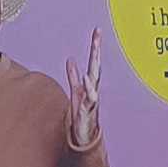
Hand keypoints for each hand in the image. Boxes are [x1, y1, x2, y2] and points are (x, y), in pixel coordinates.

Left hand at [67, 33, 104, 148]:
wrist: (85, 135)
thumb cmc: (82, 112)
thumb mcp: (76, 91)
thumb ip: (73, 76)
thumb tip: (70, 60)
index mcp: (91, 83)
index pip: (94, 62)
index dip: (95, 47)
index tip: (97, 31)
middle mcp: (93, 88)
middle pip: (96, 67)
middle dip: (96, 51)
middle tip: (97, 35)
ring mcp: (92, 99)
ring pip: (94, 81)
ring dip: (94, 67)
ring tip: (94, 54)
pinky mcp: (88, 111)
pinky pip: (90, 98)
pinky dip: (89, 89)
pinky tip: (87, 80)